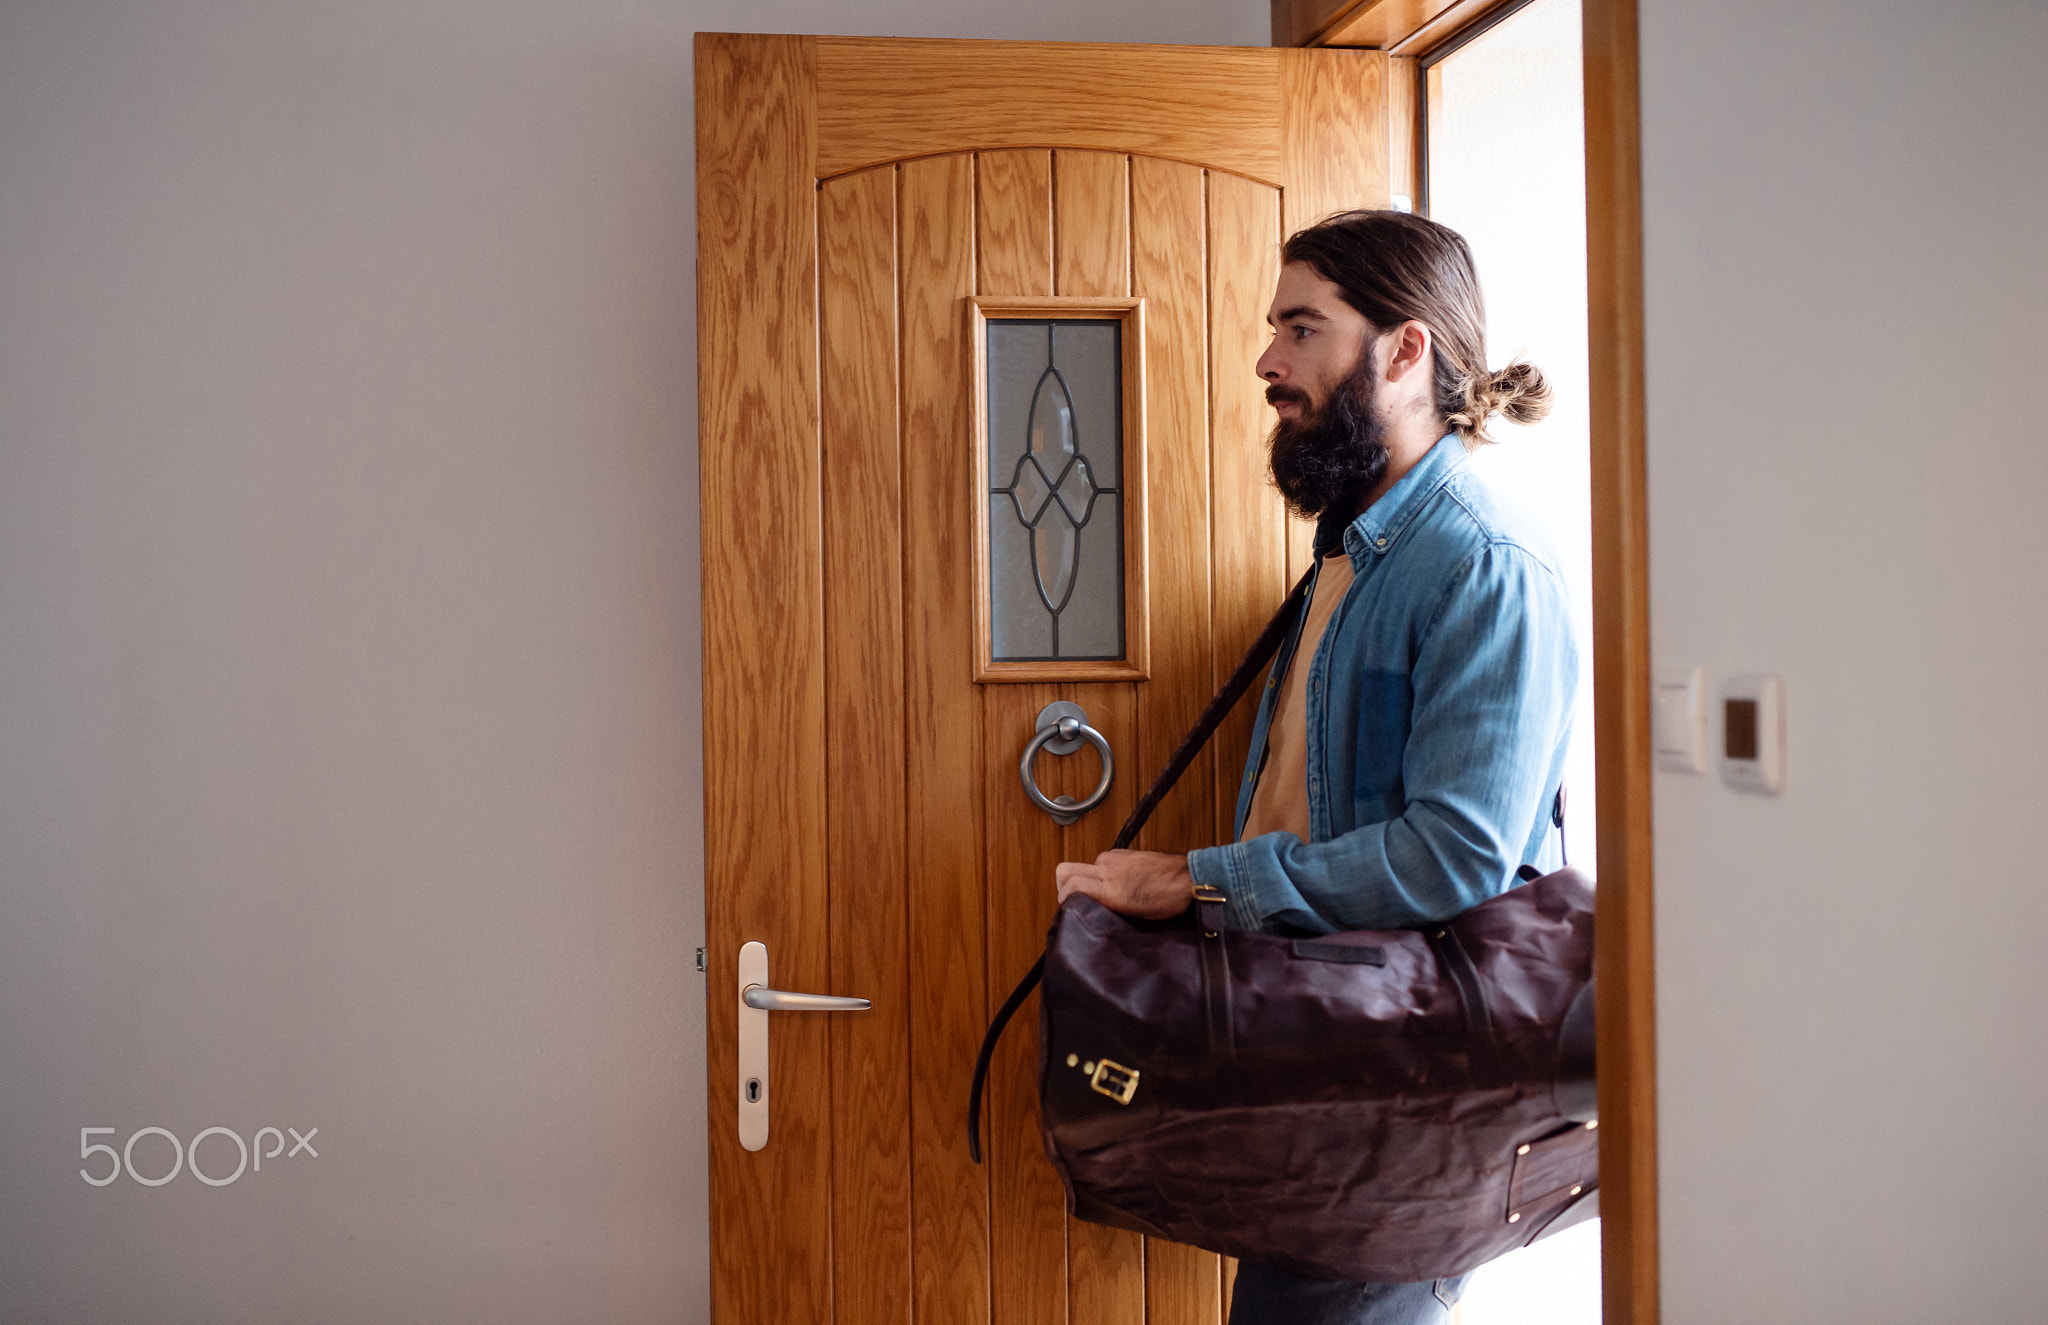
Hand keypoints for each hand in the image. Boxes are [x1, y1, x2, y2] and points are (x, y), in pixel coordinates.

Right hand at [1054, 849, 1194, 919]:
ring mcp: (1114, 857)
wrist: (1189, 877)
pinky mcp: (1122, 852)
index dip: (1062, 899)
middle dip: (1063, 885)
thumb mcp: (1135, 915)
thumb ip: (1108, 909)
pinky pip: (1101, 862)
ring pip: (1085, 866)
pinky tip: (1117, 884)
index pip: (1069, 885)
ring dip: (1086, 879)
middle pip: (1065, 870)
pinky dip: (1101, 873)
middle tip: (1072, 900)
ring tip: (1101, 894)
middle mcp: (1107, 869)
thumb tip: (1091, 911)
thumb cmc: (1168, 899)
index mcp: (1109, 888)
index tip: (1067, 909)